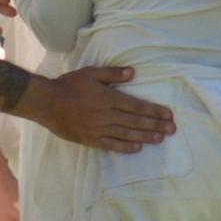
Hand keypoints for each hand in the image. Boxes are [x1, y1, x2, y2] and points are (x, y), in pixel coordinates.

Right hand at [44, 66, 175, 152]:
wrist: (48, 103)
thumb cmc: (69, 85)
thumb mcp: (91, 73)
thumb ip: (112, 74)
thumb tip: (133, 72)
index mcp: (108, 98)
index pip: (137, 106)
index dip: (154, 111)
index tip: (168, 115)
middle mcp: (107, 115)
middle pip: (136, 121)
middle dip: (155, 125)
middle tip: (172, 130)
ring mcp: (99, 129)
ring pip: (127, 134)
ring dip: (145, 136)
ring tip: (160, 138)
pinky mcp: (91, 139)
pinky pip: (112, 145)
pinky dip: (126, 147)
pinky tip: (138, 147)